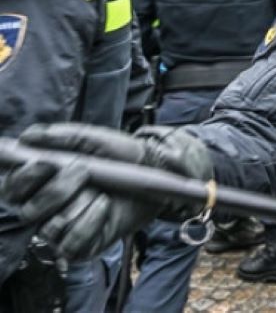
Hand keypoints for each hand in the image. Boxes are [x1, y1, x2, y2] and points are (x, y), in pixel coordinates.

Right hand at [1, 123, 212, 261]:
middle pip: (29, 211)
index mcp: (41, 183)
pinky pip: (72, 242)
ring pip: (51, 227)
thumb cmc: (120, 156)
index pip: (12, 189)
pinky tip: (105, 205)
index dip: (23, 179)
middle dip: (57, 189)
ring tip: (101, 189)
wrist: (153, 174)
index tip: (45, 163)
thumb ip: (60, 136)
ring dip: (80, 203)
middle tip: (83, 170)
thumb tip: (27, 136)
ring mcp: (61, 231)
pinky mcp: (80, 248)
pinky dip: (91, 220)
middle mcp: (45, 210)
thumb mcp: (93, 140)